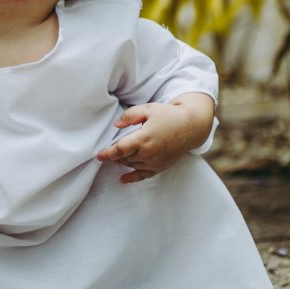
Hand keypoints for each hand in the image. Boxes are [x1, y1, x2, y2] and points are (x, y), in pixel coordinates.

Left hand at [96, 94, 213, 183]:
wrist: (191, 126)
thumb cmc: (168, 115)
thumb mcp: (148, 109)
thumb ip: (129, 116)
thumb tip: (116, 125)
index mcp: (144, 138)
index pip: (121, 149)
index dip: (108, 153)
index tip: (98, 155)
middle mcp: (149, 153)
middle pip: (125, 158)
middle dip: (114, 155)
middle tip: (107, 150)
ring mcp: (155, 161)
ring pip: (132, 165)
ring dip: (123, 162)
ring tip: (116, 156)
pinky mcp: (161, 166)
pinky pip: (144, 175)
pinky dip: (132, 178)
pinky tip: (122, 179)